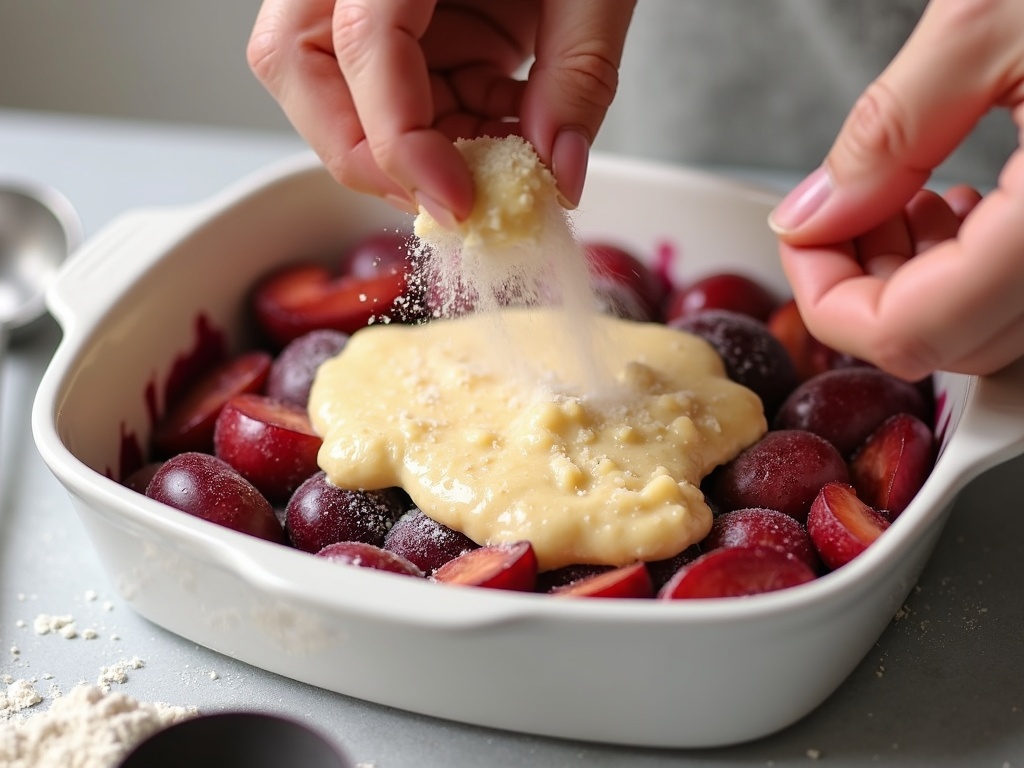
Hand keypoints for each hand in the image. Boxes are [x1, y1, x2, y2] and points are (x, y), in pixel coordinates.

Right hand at [248, 0, 634, 225]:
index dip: (399, 137)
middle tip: (448, 198)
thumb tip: (560, 175)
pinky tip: (502, 130)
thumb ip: (579, 75)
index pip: (361, 40)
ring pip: (332, 95)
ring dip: (411, 152)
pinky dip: (446, 136)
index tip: (457, 199)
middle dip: (369, 154)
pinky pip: (393, 97)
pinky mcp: (396, 24)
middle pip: (295, 66)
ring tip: (492, 165)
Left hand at [768, 0, 1023, 380]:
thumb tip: (810, 214)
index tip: (802, 235)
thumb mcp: (995, 15)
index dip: (827, 298)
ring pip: (992, 330)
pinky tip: (963, 200)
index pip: (909, 333)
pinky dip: (975, 265)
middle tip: (845, 207)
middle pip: (946, 342)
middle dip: (867, 283)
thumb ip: (890, 131)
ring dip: (918, 277)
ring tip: (902, 193)